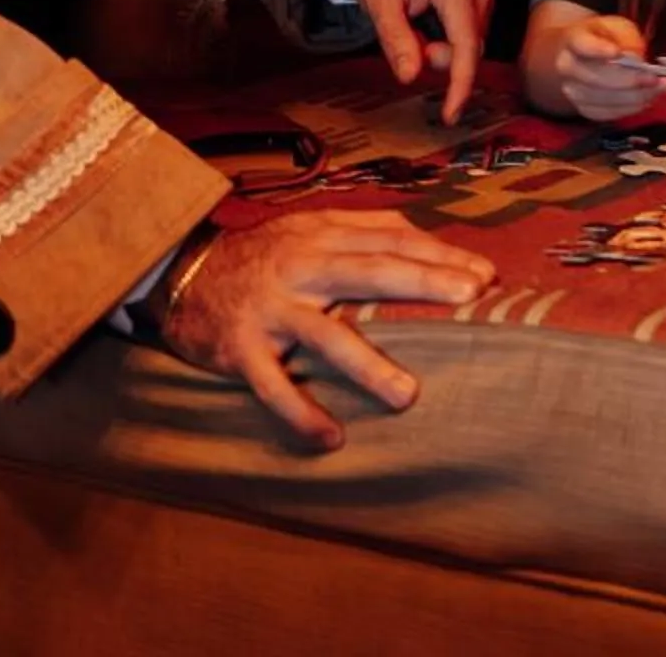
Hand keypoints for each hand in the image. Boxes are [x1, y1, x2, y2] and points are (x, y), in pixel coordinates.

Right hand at [159, 211, 494, 449]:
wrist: (181, 277)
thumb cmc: (261, 257)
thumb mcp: (307, 228)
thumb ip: (361, 229)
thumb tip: (425, 236)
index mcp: (320, 235)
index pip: (389, 239)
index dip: (437, 254)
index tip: (483, 275)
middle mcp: (299, 267)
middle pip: (368, 270)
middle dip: (421, 282)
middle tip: (468, 299)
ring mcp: (270, 309)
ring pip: (324, 336)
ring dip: (367, 366)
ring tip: (407, 395)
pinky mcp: (241, 349)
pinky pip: (273, 387)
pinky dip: (300, 413)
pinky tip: (331, 437)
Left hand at [345, 0, 493, 123]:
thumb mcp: (379, 0)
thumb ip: (397, 40)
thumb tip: (411, 74)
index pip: (467, 48)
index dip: (460, 85)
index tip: (451, 112)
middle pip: (470, 47)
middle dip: (439, 58)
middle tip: (407, 44)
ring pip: (471, 40)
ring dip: (443, 47)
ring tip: (412, 25)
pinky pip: (469, 28)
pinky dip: (448, 35)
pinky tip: (425, 19)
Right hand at [552, 12, 665, 121]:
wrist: (584, 56)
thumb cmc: (605, 38)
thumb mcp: (618, 28)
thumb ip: (627, 38)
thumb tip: (636, 59)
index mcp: (573, 39)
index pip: (581, 45)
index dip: (597, 50)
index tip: (616, 53)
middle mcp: (567, 67)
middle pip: (594, 78)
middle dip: (628, 81)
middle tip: (654, 79)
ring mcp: (572, 90)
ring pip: (600, 100)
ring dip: (632, 98)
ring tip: (657, 91)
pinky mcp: (582, 108)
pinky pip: (605, 114)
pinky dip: (627, 109)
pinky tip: (645, 101)